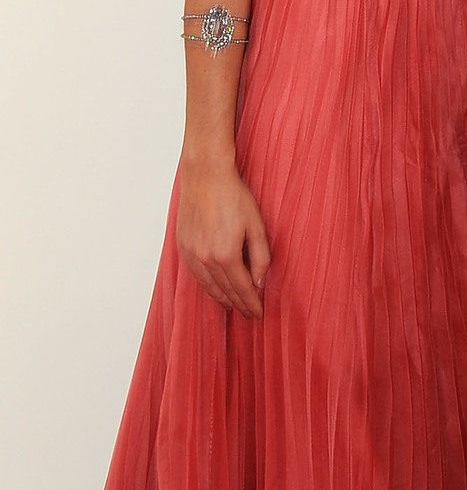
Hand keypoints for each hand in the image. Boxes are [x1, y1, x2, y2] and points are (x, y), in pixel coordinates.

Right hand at [176, 161, 270, 316]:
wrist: (205, 176)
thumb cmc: (233, 196)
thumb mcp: (256, 224)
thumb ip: (260, 256)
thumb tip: (259, 282)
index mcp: (226, 255)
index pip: (242, 289)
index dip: (251, 303)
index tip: (258, 314)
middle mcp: (206, 259)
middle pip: (225, 291)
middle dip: (238, 304)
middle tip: (248, 313)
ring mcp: (192, 254)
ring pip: (208, 286)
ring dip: (222, 298)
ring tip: (233, 305)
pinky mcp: (183, 246)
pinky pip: (195, 275)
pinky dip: (206, 285)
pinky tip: (214, 287)